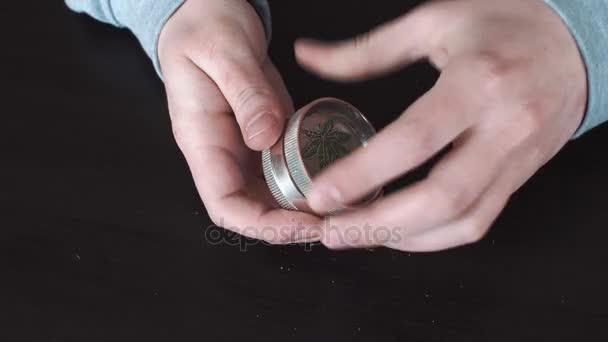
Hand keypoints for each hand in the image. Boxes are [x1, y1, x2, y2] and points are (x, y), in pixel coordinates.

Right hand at [159, 0, 320, 242]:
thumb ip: (245, 94)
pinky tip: (338, 176)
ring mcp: (244, 146)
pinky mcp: (264, 134)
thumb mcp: (224, 52)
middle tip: (337, 218)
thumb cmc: (205, 27)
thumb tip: (265, 139)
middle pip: (252, 210)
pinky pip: (285, 168)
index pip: (225, 204)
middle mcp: (222, 152)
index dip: (263, 225)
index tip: (304, 224)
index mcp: (201, 139)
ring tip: (345, 205)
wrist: (205, 12)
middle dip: (292, 224)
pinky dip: (309, 179)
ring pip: (272, 195)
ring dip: (305, 207)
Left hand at [295, 0, 586, 250]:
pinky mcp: (519, 178)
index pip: (414, 140)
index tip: (321, 193)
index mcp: (478, 83)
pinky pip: (478, 222)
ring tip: (356, 236)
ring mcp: (517, 160)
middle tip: (331, 230)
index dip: (362, 173)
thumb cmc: (503, 25)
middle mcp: (504, 128)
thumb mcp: (433, 23)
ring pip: (462, 221)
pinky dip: (434, 237)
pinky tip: (398, 233)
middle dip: (379, 224)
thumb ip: (366, 50)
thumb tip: (306, 56)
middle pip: (441, 198)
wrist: (572, 45)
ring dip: (403, 239)